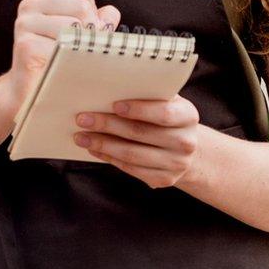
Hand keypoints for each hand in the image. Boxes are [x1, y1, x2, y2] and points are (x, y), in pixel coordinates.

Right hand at [10, 0, 120, 106]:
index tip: (86, 28)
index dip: (93, 8)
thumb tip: (110, 13)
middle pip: (82, 6)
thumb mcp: (81, 32)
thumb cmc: (58, 57)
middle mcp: (31, 4)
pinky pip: (63, 47)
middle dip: (91, 30)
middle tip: (83, 48)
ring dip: (82, 46)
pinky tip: (63, 67)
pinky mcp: (26, 45)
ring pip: (74, 25)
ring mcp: (25, 23)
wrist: (31, 91)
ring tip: (74, 58)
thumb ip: (98, 18)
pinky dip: (71, 60)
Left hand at [73, 95, 204, 188]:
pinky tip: (94, 149)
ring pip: (132, 154)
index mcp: (188, 116)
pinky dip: (109, 158)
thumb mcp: (167, 102)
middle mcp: (186, 142)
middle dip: (108, 125)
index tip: (114, 104)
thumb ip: (147, 94)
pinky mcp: (163, 179)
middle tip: (82, 119)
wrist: (187, 149)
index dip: (139, 109)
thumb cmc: (167, 117)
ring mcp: (176, 164)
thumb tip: (109, 88)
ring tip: (81, 137)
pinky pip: (131, 168)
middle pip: (140, 133)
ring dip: (102, 145)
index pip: (163, 113)